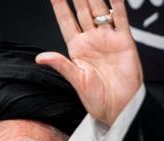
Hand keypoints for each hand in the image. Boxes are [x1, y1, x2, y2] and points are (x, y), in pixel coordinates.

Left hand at [36, 0, 142, 126]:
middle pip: (82, 10)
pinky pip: (120, 17)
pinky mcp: (123, 41)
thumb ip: (61, 65)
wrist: (120, 108)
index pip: (66, 21)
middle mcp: (91, 41)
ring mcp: (107, 39)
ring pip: (99, 9)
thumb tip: (40, 57)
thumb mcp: (77, 82)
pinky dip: (116, 3)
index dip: (59, 5)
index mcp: (77, 50)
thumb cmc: (98, 101)